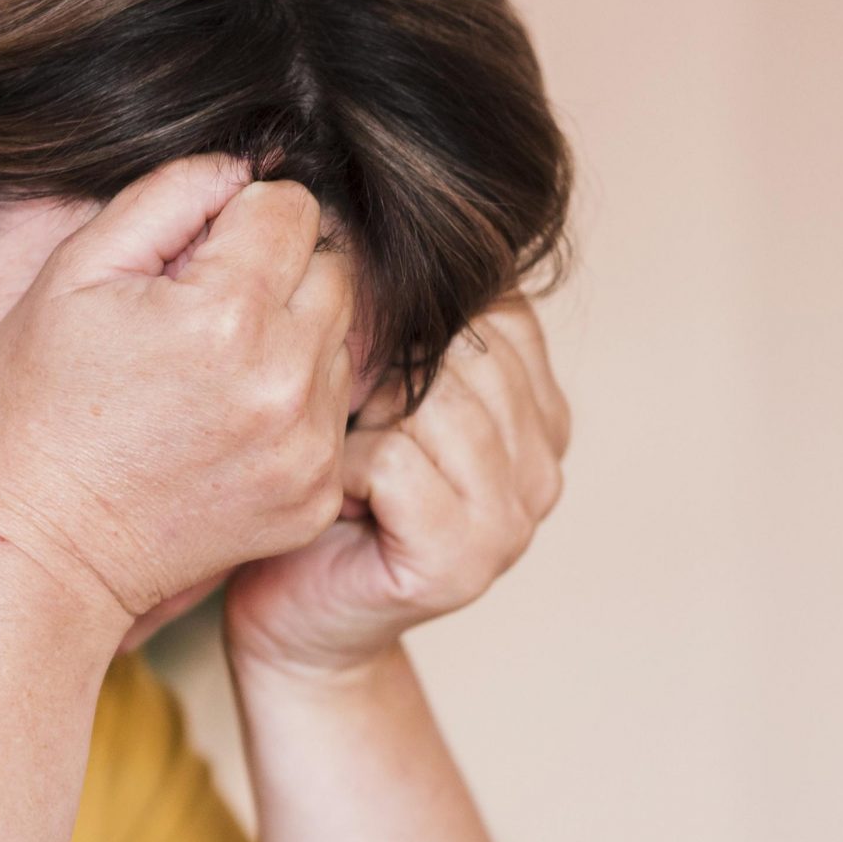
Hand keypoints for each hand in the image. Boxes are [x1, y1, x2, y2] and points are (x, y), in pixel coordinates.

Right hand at [0, 156, 354, 631]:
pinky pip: (333, 413)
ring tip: (211, 376)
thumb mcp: (72, 275)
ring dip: (290, 339)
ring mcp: (308, 446)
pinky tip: (225, 427)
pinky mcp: (315, 495)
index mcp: (228, 313)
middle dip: (276, 275)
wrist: (45, 547)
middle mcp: (286, 380)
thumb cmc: (40, 405)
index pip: (292, 207)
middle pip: (333, 270)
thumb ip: (166, 196)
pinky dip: (293, 406)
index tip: (190, 261)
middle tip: (201, 318)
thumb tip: (241, 169)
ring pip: (341, 340)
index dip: (237, 220)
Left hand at [225, 293, 569, 680]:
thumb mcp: (376, 392)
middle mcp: (546, 463)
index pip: (499, 310)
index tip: (359, 367)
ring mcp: (516, 518)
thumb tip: (393, 222)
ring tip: (335, 456)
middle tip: (334, 417)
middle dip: (381, 368)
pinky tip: (331, 497)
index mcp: (542, 412)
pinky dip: (344, 467)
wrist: (296, 620)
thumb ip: (416, 329)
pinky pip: (395, 458)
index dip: (413, 321)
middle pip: (466, 351)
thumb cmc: (322, 494)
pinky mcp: (466, 558)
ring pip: (432, 399)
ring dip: (358, 419)